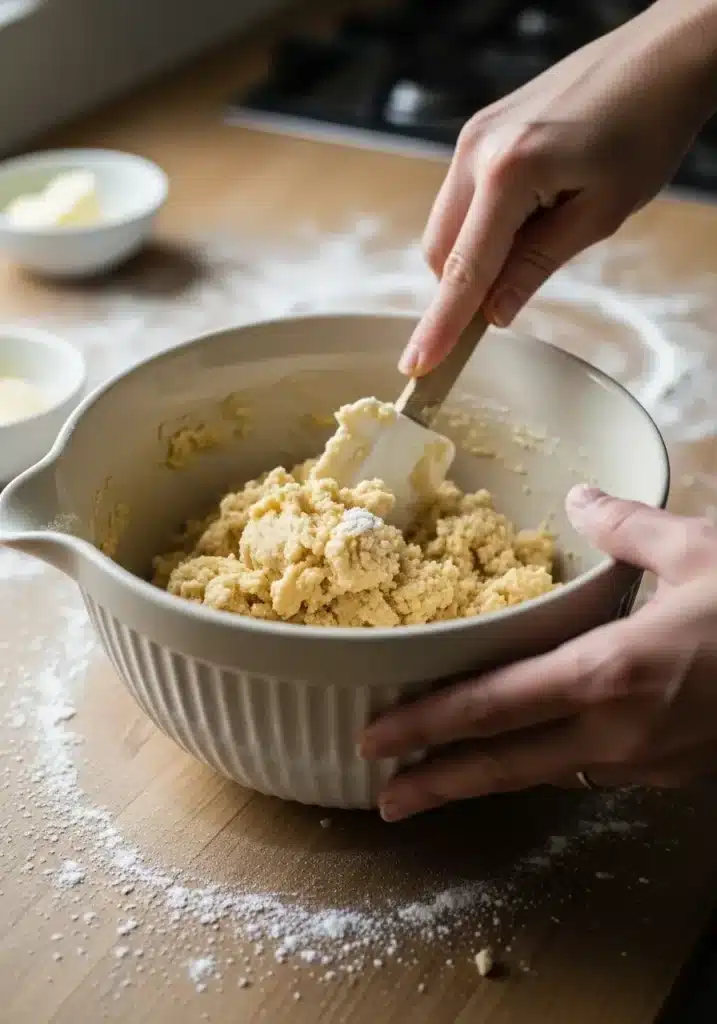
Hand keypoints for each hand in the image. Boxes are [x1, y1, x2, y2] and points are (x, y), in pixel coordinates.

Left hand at [359, 486, 716, 822]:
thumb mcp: (693, 547)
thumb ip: (623, 526)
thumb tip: (581, 501)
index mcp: (608, 670)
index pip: (494, 705)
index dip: (429, 725)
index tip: (378, 741)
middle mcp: (618, 727)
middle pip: (507, 764)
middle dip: (439, 784)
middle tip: (385, 799)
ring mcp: (647, 759)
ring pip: (546, 774)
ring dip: (490, 779)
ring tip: (440, 784)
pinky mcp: (671, 769)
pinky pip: (591, 769)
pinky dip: (547, 765)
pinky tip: (530, 753)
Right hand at [399, 0, 716, 376]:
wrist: (658, 58)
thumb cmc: (644, 130)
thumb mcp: (598, 214)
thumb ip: (536, 266)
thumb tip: (495, 314)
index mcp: (508, 174)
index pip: (464, 270)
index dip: (441, 325)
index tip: (418, 366)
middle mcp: (476, 153)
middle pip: (439, 252)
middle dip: (462, 288)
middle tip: (511, 296)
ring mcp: (472, 138)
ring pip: (445, 227)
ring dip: (473, 256)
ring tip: (537, 235)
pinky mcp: (478, 132)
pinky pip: (459, 199)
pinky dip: (479, 227)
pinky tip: (527, 213)